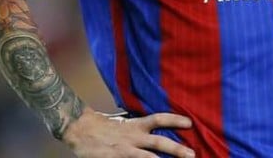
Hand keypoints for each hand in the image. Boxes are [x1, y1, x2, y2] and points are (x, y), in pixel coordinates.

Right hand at [62, 108, 195, 157]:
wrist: (80, 129)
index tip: (189, 123)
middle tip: (192, 155)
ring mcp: (125, 150)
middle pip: (159, 142)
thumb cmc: (103, 127)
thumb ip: (138, 128)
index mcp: (136, 125)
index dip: (174, 120)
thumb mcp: (124, 124)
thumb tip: (154, 130)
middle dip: (177, 149)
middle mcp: (133, 137)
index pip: (159, 119)